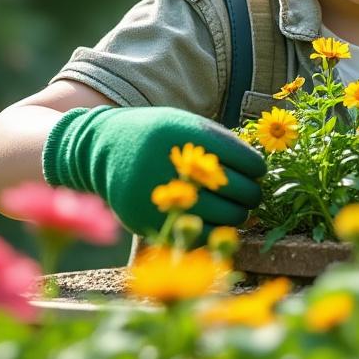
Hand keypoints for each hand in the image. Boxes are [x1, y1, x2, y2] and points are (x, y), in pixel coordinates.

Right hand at [43, 105, 266, 235]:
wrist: (98, 150)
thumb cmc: (153, 136)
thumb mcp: (182, 123)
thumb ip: (219, 143)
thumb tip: (260, 171)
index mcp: (184, 133)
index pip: (243, 158)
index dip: (257, 167)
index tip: (258, 170)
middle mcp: (170, 163)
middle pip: (236, 189)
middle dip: (252, 193)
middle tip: (253, 194)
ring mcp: (158, 194)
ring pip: (223, 216)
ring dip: (239, 215)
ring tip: (238, 209)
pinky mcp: (149, 220)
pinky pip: (198, 235)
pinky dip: (214, 232)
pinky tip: (216, 223)